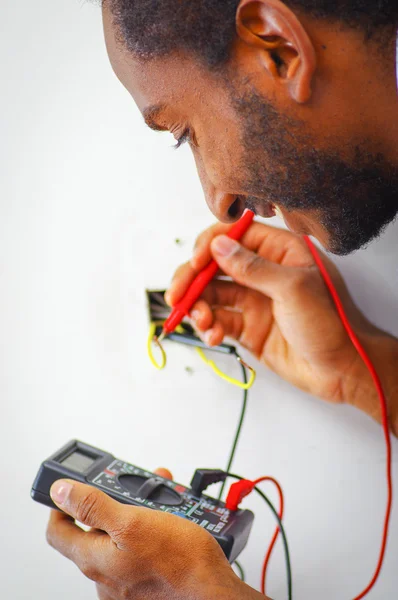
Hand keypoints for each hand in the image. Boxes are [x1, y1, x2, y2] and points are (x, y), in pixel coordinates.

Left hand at [46, 470, 265, 599]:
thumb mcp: (132, 522)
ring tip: (156, 499)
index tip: (71, 491)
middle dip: (110, 503)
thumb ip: (93, 506)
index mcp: (94, 559)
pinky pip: (137, 550)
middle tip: (127, 488)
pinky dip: (148, 530)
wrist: (213, 592)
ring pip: (119, 538)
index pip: (57, 532)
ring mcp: (125, 581)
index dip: (60, 507)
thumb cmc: (179, 562)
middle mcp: (105, 575)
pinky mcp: (145, 582)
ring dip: (134, 512)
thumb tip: (61, 492)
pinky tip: (168, 520)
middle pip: (92, 532)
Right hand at [167, 222, 397, 429]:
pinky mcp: (248, 327)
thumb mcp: (292, 288)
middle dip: (192, 280)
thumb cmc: (331, 323)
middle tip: (176, 296)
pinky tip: (214, 336)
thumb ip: (252, 267)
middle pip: (215, 265)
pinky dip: (210, 328)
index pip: (234, 235)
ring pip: (212, 294)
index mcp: (280, 251)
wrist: (343, 370)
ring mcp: (254, 300)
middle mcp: (263, 272)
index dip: (209, 246)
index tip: (195, 264)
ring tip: (203, 322)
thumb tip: (218, 246)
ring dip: (199, 307)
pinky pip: (219, 321)